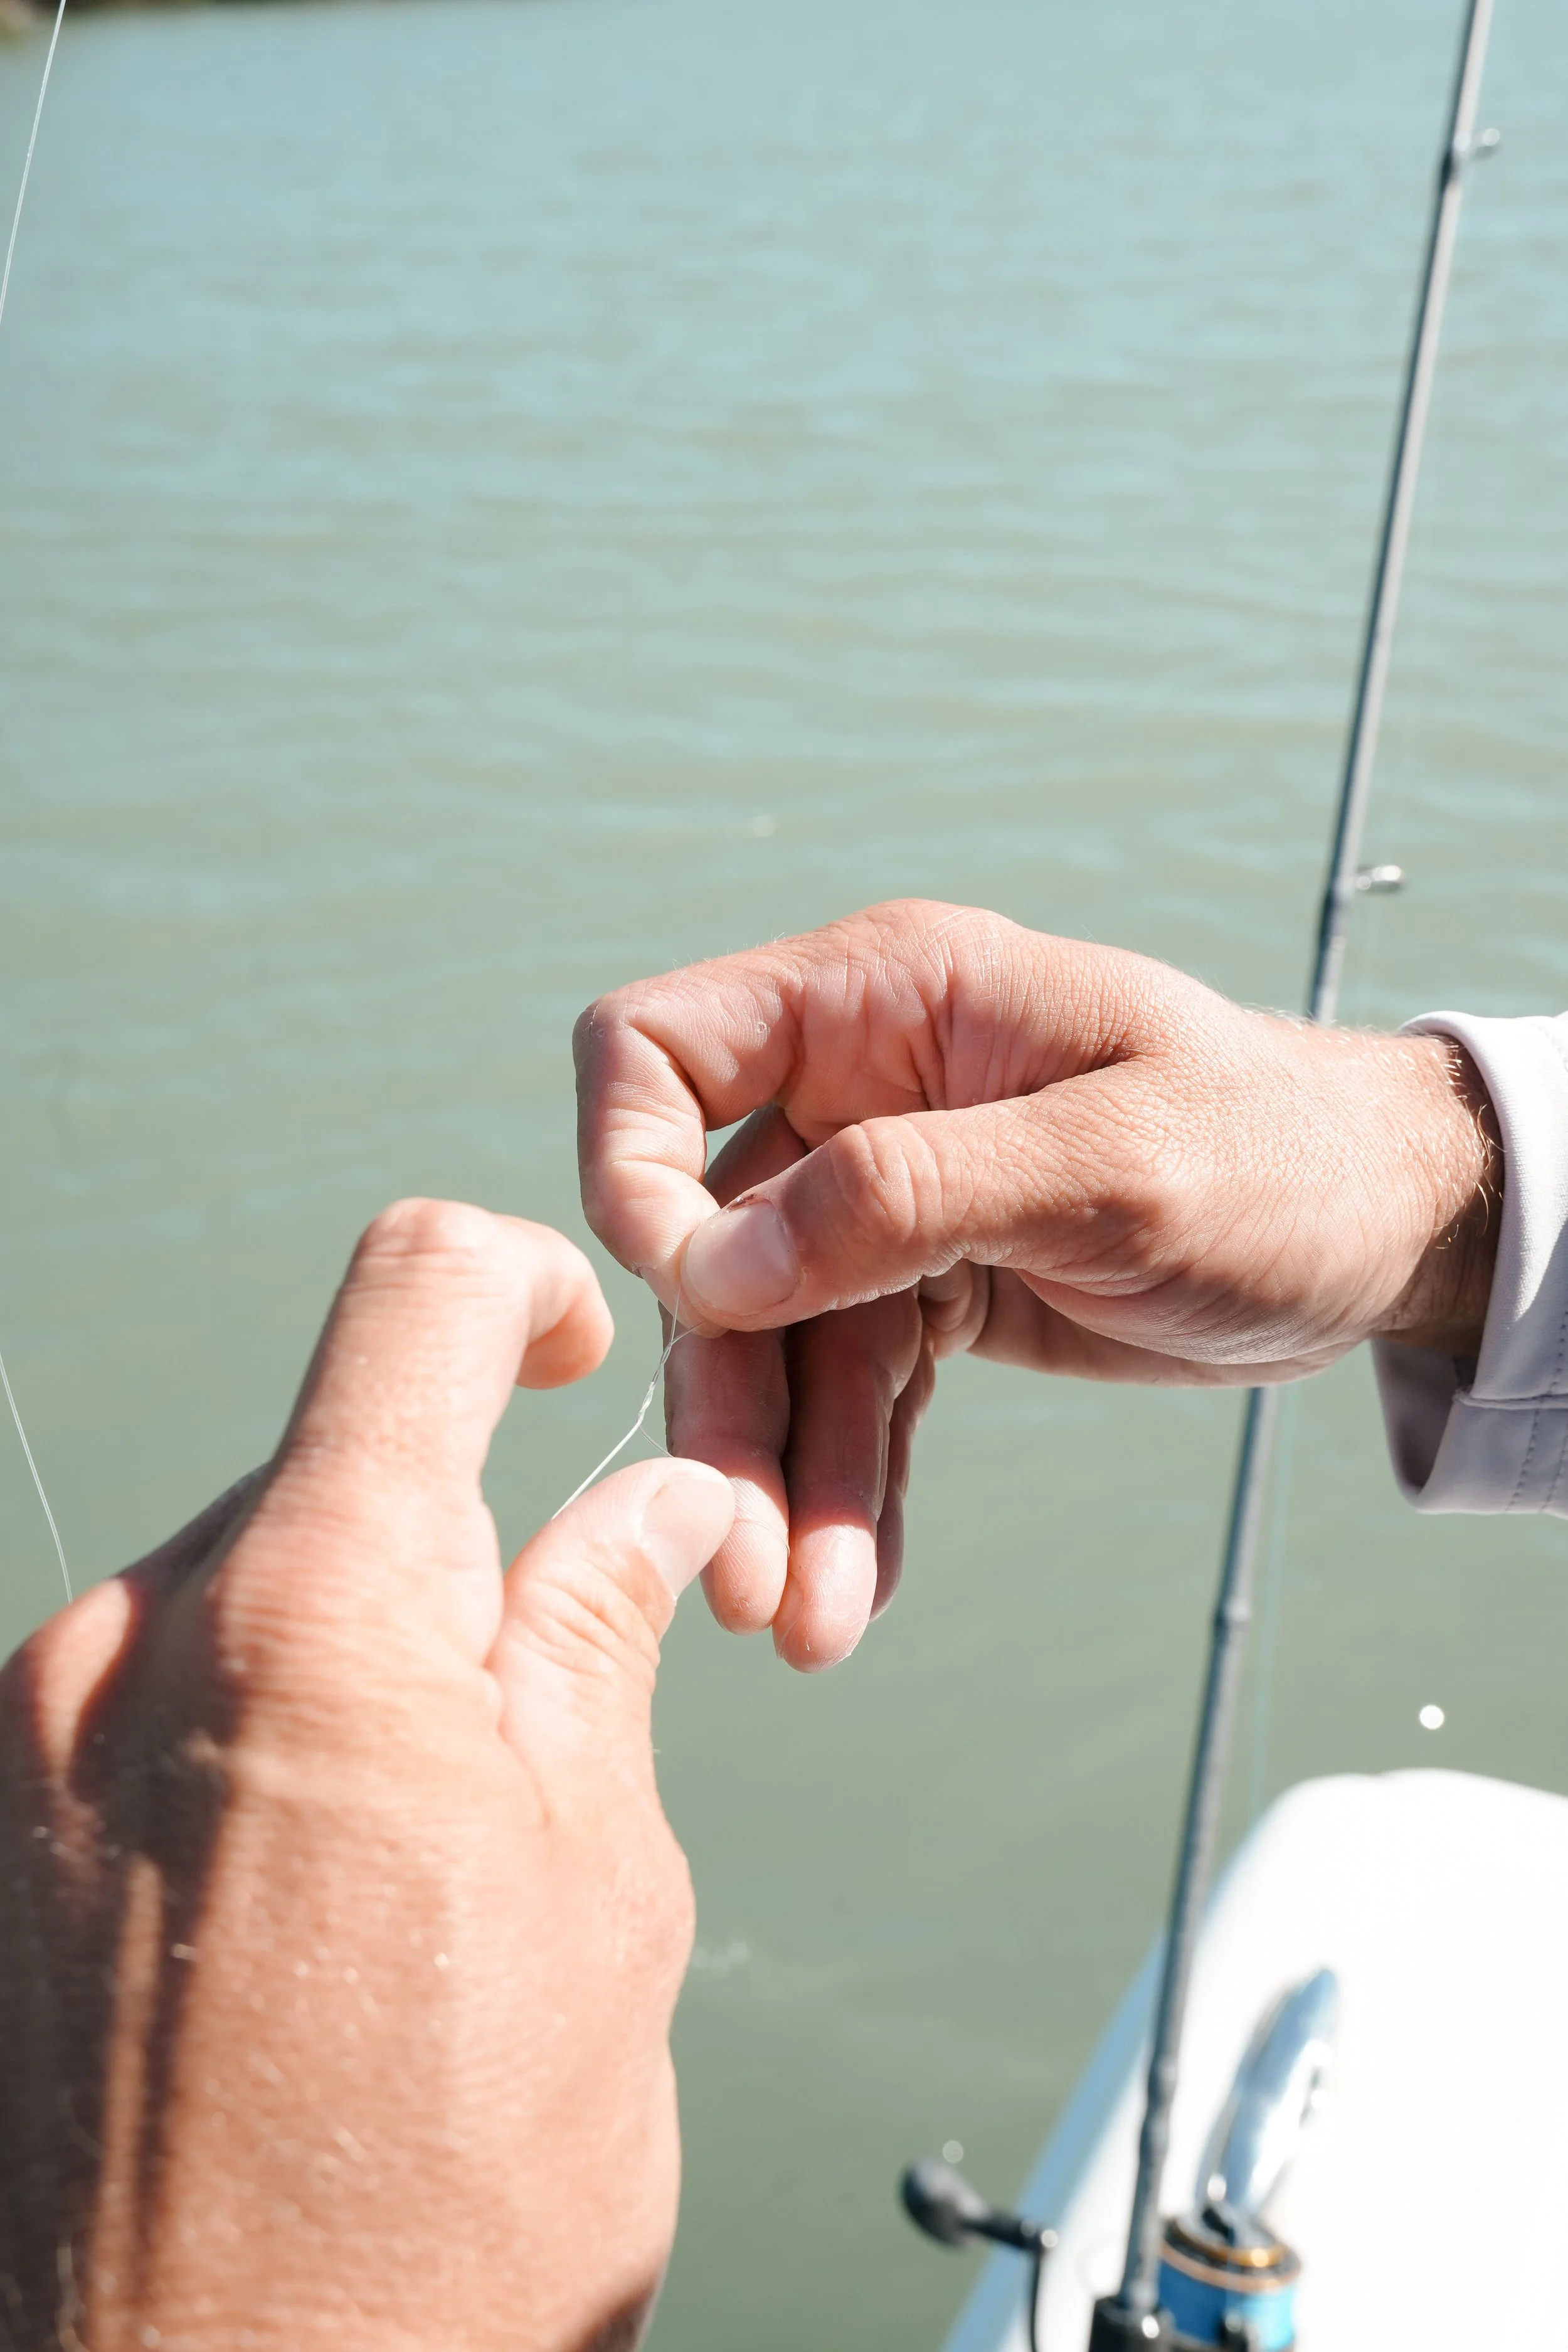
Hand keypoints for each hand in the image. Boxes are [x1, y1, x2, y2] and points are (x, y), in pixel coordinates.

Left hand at [0, 1200, 733, 2351]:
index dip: (522, 1286)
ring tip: (414, 1867)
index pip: (412, 1297)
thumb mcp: (598, 1897)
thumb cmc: (423, 2228)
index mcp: (312, 1620)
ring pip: (243, 1589)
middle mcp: (131, 1646)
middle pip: (330, 1463)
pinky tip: (306, 1909)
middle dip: (453, 1540)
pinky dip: (251, 1738)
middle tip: (543, 1706)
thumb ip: (596, 1648)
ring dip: (351, 1658)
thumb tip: (651, 1513)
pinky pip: (150, 1698)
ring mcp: (29, 1742)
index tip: (570, 1349)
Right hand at [575, 900, 1498, 1670]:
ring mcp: (888, 1197)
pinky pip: (855, 1395)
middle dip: (729, 1405)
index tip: (695, 1301)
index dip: (631, 1166)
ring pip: (780, 1347)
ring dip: (786, 1484)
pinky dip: (850, 1488)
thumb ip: (909, 1194)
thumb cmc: (1277, 1155)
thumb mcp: (1114, 1164)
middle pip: (711, 1243)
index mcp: (884, 999)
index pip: (661, 1049)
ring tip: (808, 1622)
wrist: (1384, 1231)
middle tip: (738, 1568)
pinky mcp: (929, 1289)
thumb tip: (715, 1265)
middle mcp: (858, 1089)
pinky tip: (855, 1585)